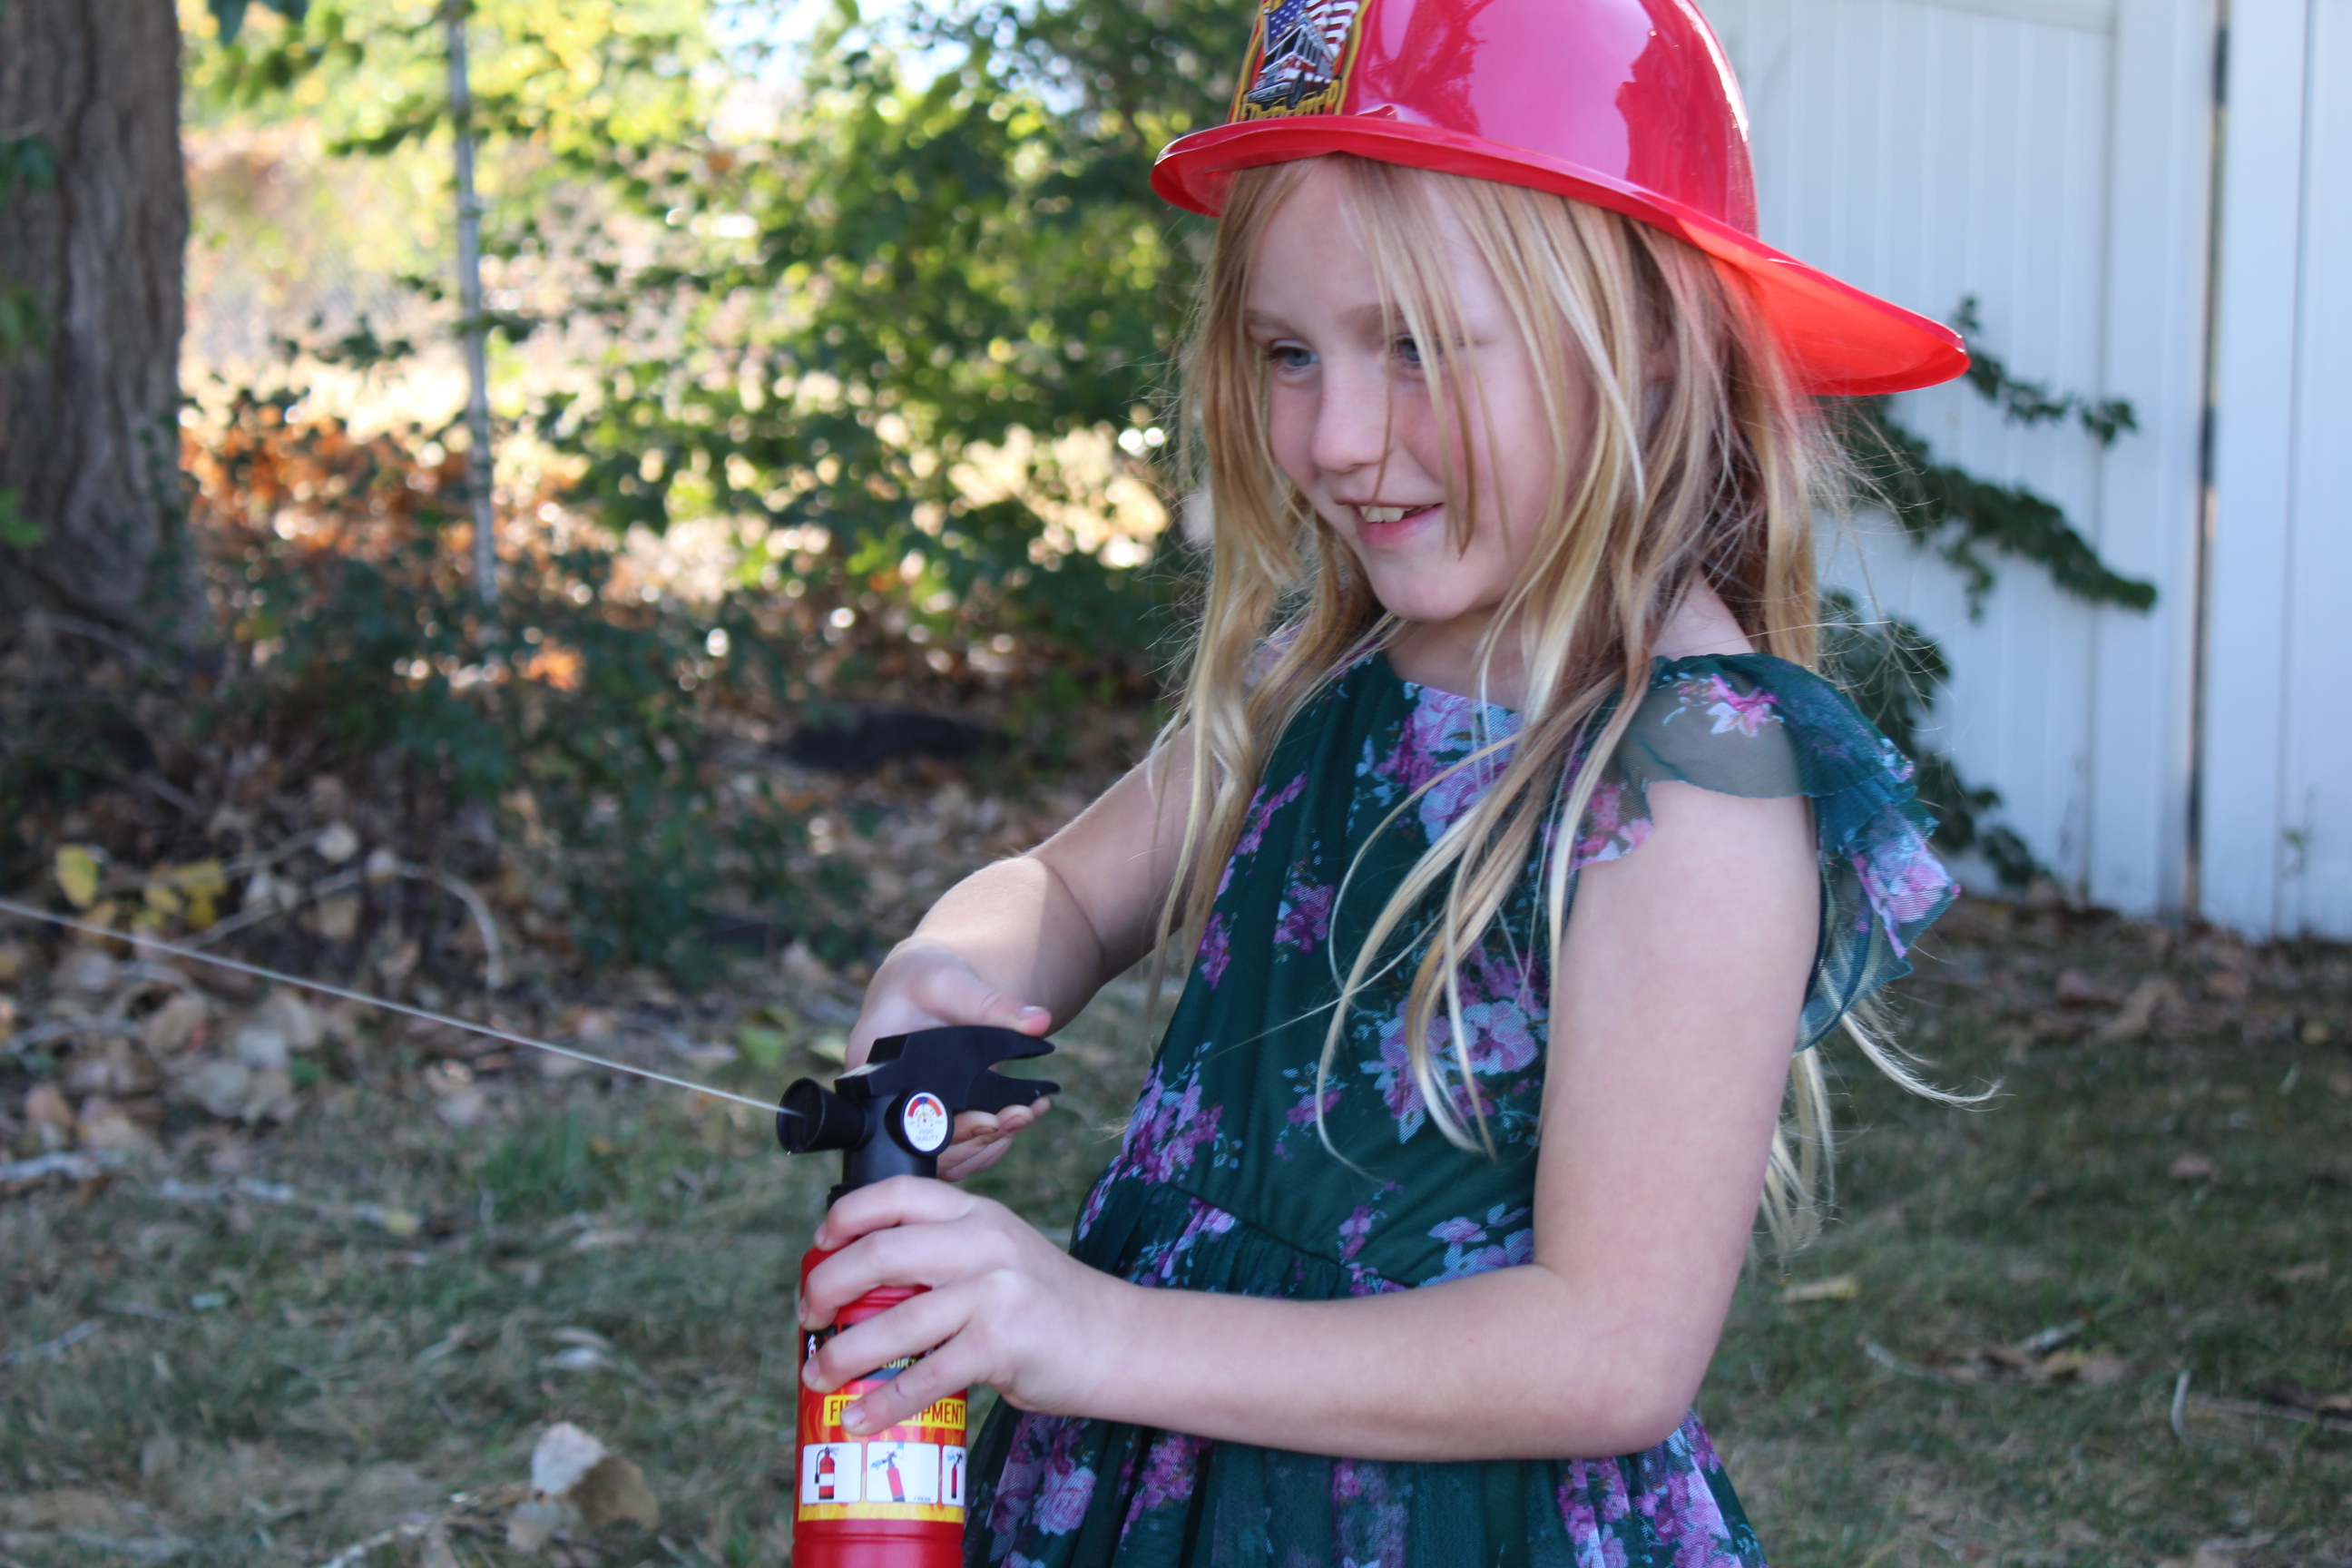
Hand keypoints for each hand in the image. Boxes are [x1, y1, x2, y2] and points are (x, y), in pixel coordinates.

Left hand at [799, 1176, 1119, 1432]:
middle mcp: (982, 1241)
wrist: (1114, 1339)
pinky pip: (925, 1376)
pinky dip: (884, 1403)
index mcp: (975, 1212)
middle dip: (826, 1288)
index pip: (895, 1193)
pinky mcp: (1002, 1344)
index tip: (817, 1249)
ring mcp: (994, 1291)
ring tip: (818, 1376)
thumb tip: (859, 1290)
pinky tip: (860, 1418)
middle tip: (808, 1317)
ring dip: (842, 1355)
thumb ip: (941, 1256)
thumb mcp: (997, 1254)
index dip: (843, 1218)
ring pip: (894, 1321)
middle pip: (879, 1253)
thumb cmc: (1044, 1304)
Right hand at [849, 939, 1055, 1180]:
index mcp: (872, 1070)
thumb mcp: (951, 981)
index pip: (903, 1119)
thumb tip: (1040, 1021)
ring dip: (990, 1142)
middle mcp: (886, 1102)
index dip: (945, 1129)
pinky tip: (1024, 1115)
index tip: (987, 1119)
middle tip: (1019, 1116)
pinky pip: (961, 1148)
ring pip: (948, 1155)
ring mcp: (911, 1116)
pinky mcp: (936, 1119)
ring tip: (1029, 1113)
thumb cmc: (924, 978)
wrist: (923, 983)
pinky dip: (993, 1139)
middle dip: (978, 1137)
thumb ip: (991, 1003)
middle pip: (928, 1146)